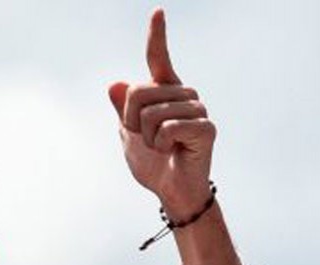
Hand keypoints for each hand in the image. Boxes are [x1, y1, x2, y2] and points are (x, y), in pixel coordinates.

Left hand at [108, 8, 213, 219]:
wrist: (170, 191)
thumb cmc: (152, 162)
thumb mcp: (128, 134)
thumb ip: (122, 110)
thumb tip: (115, 83)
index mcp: (164, 92)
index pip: (158, 60)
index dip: (157, 36)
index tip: (158, 11)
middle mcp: (184, 95)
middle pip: (138, 93)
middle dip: (131, 122)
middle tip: (147, 140)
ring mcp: (198, 110)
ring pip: (151, 113)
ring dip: (147, 138)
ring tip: (162, 147)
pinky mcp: (206, 128)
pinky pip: (167, 127)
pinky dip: (161, 144)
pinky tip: (173, 151)